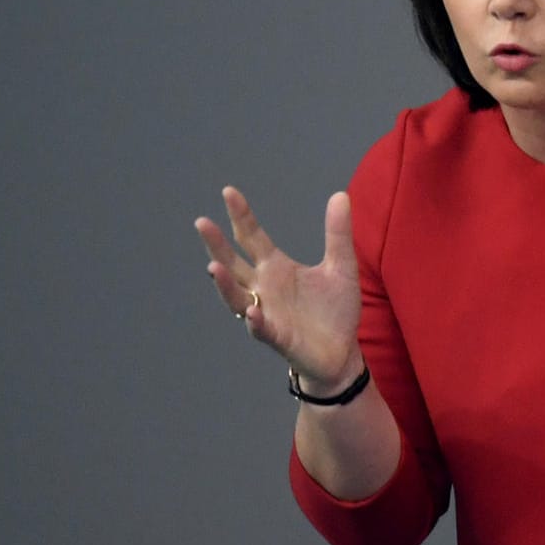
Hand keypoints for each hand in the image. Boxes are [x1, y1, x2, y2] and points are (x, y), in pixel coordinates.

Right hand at [195, 186, 362, 388]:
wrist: (342, 352)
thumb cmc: (335, 311)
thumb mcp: (341, 267)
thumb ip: (338, 233)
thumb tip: (340, 194)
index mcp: (276, 267)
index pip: (252, 237)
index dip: (240, 216)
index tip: (229, 192)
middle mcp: (264, 288)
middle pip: (233, 263)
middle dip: (217, 245)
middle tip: (202, 222)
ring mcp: (266, 312)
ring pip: (236, 296)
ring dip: (224, 283)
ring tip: (214, 267)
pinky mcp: (278, 337)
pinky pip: (260, 328)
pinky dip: (254, 320)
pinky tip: (251, 310)